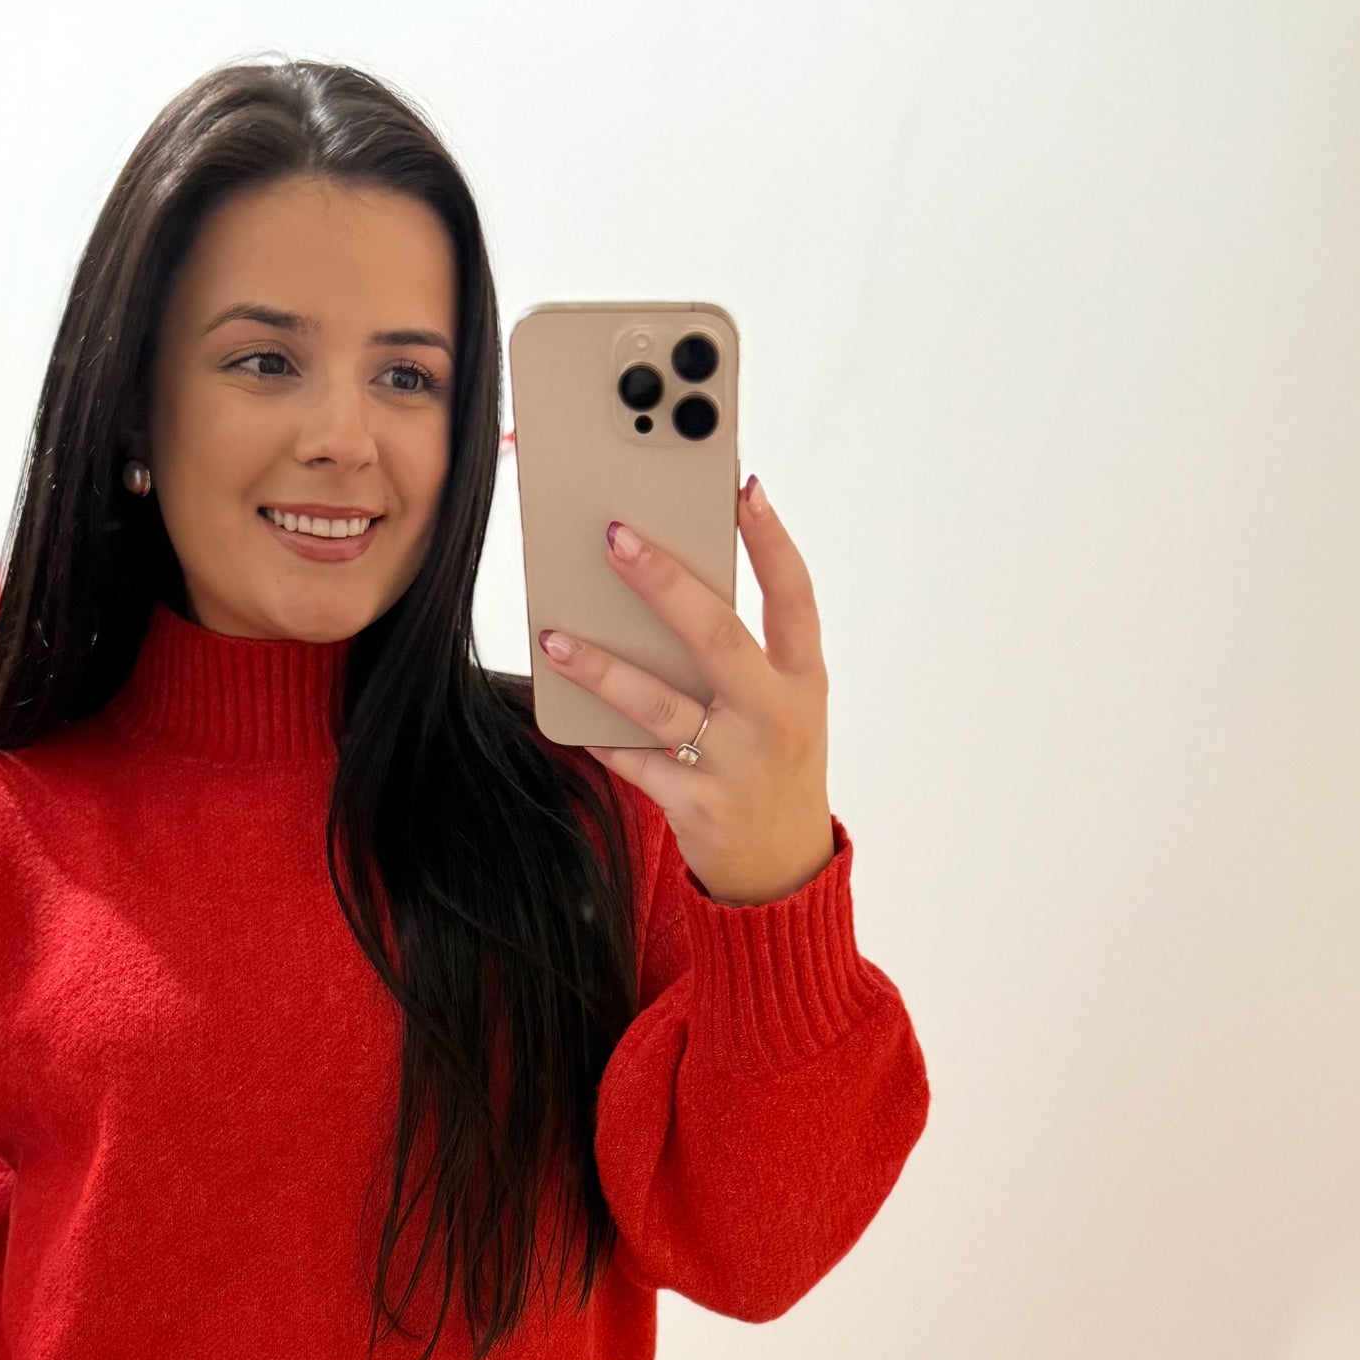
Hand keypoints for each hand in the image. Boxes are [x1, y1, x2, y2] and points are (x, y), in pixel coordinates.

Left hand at [537, 475, 833, 905]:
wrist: (783, 871)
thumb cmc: (773, 767)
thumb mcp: (784, 708)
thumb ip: (746, 655)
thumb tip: (669, 588)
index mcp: (804, 682)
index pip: (794, 598)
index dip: (772, 542)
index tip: (743, 487)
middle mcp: (776, 718)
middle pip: (718, 636)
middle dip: (666, 584)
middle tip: (616, 538)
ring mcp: (738, 765)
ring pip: (661, 705)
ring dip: (603, 668)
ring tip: (554, 636)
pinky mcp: (699, 807)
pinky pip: (636, 762)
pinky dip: (600, 737)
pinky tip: (565, 712)